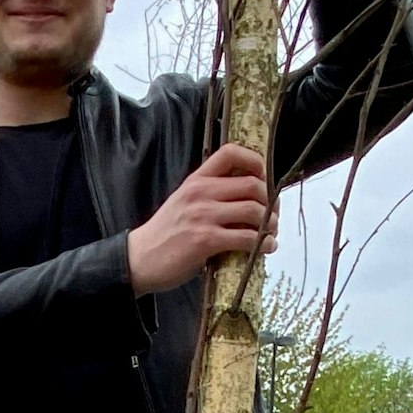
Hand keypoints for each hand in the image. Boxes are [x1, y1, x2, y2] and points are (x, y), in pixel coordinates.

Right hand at [129, 144, 277, 295]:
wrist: (139, 259)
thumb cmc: (164, 233)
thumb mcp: (183, 202)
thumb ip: (210, 195)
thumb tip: (249, 198)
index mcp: (196, 180)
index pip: (230, 153)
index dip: (256, 161)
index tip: (264, 179)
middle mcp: (200, 192)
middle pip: (253, 184)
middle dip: (271, 201)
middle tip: (273, 215)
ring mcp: (203, 216)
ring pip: (254, 211)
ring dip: (271, 224)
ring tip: (270, 233)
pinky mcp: (206, 240)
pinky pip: (247, 238)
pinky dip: (263, 244)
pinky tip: (265, 248)